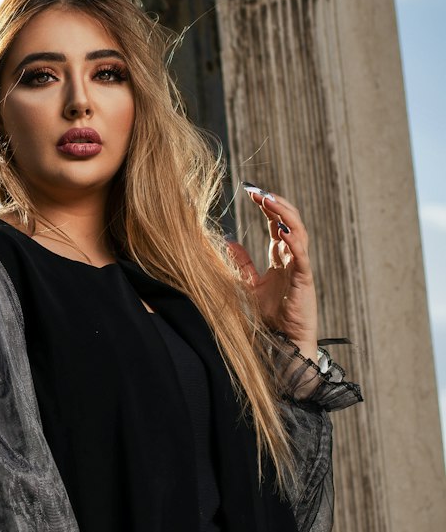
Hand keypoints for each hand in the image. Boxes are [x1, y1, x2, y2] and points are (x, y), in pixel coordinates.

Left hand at [225, 183, 317, 355]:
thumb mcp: (249, 285)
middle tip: (259, 190)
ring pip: (298, 233)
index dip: (267, 207)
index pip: (277, 224)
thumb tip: (228, 242)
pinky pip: (301, 256)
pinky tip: (282, 229)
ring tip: (270, 200)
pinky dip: (293, 241)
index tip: (252, 192)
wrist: (283, 341)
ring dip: (285, 214)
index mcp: (281, 257)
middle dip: (276, 204)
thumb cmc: (270, 316)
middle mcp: (293, 258)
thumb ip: (242, 264)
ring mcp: (300, 267)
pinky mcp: (304, 280)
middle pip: (290, 222)